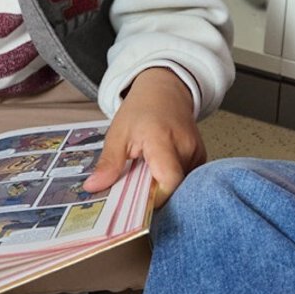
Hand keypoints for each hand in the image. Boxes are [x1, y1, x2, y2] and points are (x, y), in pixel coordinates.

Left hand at [83, 67, 205, 207]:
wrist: (165, 91)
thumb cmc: (140, 111)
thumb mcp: (118, 133)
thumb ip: (109, 162)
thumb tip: (93, 188)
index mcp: (161, 139)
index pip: (169, 180)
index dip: (155, 198)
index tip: (138, 202)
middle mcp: (185, 147)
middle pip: (175, 188)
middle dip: (156, 196)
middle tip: (138, 191)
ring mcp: (196, 152)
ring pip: (182, 186)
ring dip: (164, 189)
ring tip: (148, 177)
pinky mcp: (201, 157)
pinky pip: (188, 179)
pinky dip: (173, 182)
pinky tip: (159, 173)